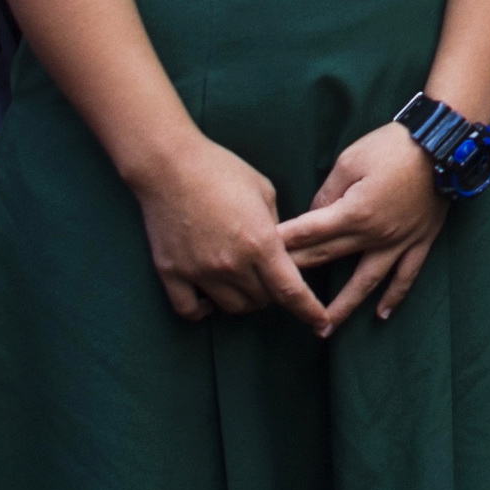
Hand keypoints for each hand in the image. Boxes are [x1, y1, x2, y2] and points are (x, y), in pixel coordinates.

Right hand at [127, 134, 323, 324]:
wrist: (169, 164)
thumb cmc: (221, 169)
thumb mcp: (264, 191)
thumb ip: (277, 226)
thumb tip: (282, 247)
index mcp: (260, 243)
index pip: (291, 291)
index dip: (309, 311)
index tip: (321, 324)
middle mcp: (231, 264)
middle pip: (262, 300)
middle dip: (273, 293)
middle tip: (270, 276)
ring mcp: (199, 271)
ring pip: (231, 307)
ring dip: (243, 300)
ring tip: (242, 282)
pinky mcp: (172, 272)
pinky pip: (189, 309)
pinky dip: (202, 309)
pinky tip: (208, 299)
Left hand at [284, 122, 448, 332]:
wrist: (443, 144)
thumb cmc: (393, 147)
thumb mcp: (350, 161)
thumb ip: (328, 192)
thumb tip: (314, 215)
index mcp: (354, 212)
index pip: (309, 233)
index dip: (283, 242)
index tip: (259, 254)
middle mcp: (375, 235)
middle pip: (328, 258)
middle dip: (298, 273)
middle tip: (273, 293)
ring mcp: (399, 243)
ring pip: (366, 282)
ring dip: (343, 307)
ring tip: (324, 328)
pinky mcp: (420, 242)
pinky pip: (406, 276)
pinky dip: (394, 297)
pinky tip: (381, 314)